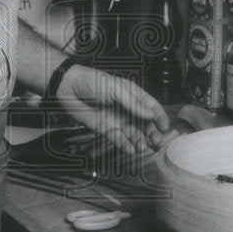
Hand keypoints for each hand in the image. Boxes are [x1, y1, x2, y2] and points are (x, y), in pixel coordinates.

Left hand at [55, 63, 169, 154]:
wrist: (68, 88)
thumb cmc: (91, 82)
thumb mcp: (115, 89)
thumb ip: (133, 103)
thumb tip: (151, 114)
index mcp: (132, 94)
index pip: (151, 106)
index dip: (159, 117)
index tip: (164, 128)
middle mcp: (127, 108)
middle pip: (144, 123)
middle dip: (152, 133)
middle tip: (156, 142)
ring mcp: (117, 119)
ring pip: (133, 133)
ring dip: (140, 141)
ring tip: (143, 147)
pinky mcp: (105, 129)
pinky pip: (119, 139)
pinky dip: (126, 145)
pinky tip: (132, 150)